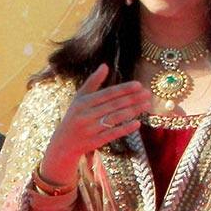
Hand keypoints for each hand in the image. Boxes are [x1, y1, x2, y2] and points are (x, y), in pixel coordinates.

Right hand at [39, 64, 152, 184]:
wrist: (62, 145)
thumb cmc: (73, 118)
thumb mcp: (79, 99)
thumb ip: (92, 82)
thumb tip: (105, 65)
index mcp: (82, 103)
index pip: (107, 94)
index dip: (124, 89)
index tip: (139, 85)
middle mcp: (86, 115)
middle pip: (113, 105)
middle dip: (132, 99)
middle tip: (148, 94)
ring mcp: (90, 130)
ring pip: (115, 119)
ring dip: (132, 111)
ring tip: (147, 105)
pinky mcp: (94, 143)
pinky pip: (112, 134)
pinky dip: (125, 129)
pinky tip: (137, 123)